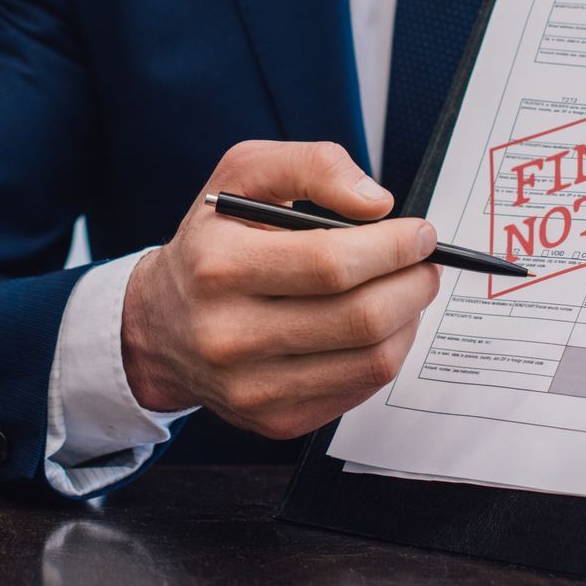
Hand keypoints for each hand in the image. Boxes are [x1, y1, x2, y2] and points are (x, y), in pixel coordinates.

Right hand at [121, 142, 440, 440]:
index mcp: (218, 266)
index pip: (331, 264)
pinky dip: (385, 353)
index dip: (393, 248)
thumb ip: (312, 166)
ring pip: (370, 360)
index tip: (420, 234)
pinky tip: (377, 326)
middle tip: (426, 264)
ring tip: (406, 291)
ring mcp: (251, 387)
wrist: (159, 325)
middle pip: (360, 317)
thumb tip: (376, 204)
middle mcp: (228, 335)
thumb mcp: (243, 174)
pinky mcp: (274, 420)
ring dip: (408, 320)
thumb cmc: (212, 242)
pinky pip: (359, 390)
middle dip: (413, 284)